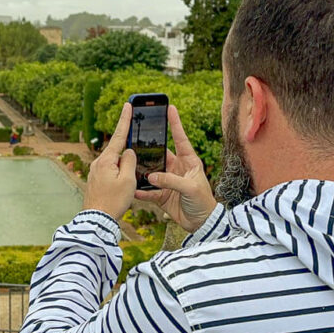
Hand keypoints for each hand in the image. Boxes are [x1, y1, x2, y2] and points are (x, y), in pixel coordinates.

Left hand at [83, 103, 136, 220]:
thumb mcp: (128, 180)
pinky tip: (120, 190)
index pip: (119, 135)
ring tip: (124, 190)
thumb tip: (129, 152)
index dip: (125, 120)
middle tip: (130, 174)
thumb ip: (130, 161)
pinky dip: (118, 179)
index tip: (128, 105)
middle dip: (128, 160)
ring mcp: (95, 172)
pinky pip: (110, 174)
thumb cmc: (113, 201)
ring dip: (124, 173)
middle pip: (118, 153)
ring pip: (115, 165)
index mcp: (106, 159)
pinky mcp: (95, 180)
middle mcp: (98, 162)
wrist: (96, 219)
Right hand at [135, 105, 216, 232]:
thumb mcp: (190, 188)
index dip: (175, 123)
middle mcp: (177, 168)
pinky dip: (141, 190)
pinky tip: (133, 189)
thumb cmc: (203, 202)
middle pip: (160, 154)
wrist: (202, 224)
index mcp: (189, 161)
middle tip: (137, 139)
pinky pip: (148, 190)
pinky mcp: (162, 195)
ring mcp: (168, 181)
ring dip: (142, 170)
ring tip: (130, 165)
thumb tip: (151, 176)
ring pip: (151, 171)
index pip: (181, 139)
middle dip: (149, 148)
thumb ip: (170, 180)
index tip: (170, 108)